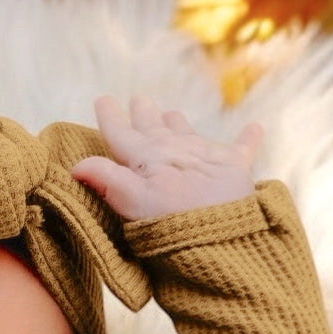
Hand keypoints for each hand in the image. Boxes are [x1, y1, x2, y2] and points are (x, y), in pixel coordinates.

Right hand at [70, 95, 262, 222]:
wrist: (222, 233)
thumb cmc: (171, 223)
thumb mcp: (131, 204)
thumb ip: (105, 181)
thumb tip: (77, 165)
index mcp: (146, 157)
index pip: (122, 133)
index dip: (110, 117)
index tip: (103, 100)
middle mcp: (174, 147)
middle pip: (154, 125)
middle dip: (143, 113)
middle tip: (137, 100)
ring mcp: (204, 154)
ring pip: (186, 130)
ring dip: (177, 121)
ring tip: (171, 114)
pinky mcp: (234, 166)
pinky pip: (243, 146)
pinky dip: (249, 137)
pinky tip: (256, 127)